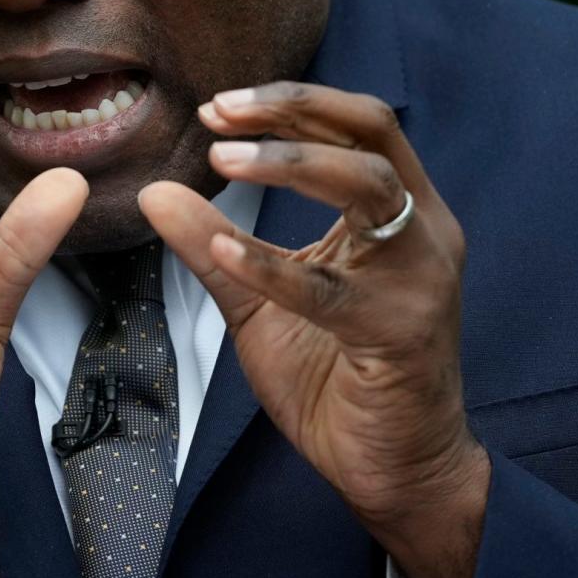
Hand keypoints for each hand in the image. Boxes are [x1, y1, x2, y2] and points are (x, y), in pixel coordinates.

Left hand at [139, 81, 488, 577]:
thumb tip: (155, 192)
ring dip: (289, 165)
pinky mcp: (401, 333)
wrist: (397, 470)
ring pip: (367, 187)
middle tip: (218, 113)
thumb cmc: (337, 377)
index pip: (355, 125)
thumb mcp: (262, 299)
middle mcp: (421, 230)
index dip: (287, 106)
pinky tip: (222, 253)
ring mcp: (419, 278)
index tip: (215, 108)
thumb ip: (216, 244)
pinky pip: (332, 291)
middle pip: (370, 131)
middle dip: (292, 110)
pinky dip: (274, 266)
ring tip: (220, 160)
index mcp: (398, 211)